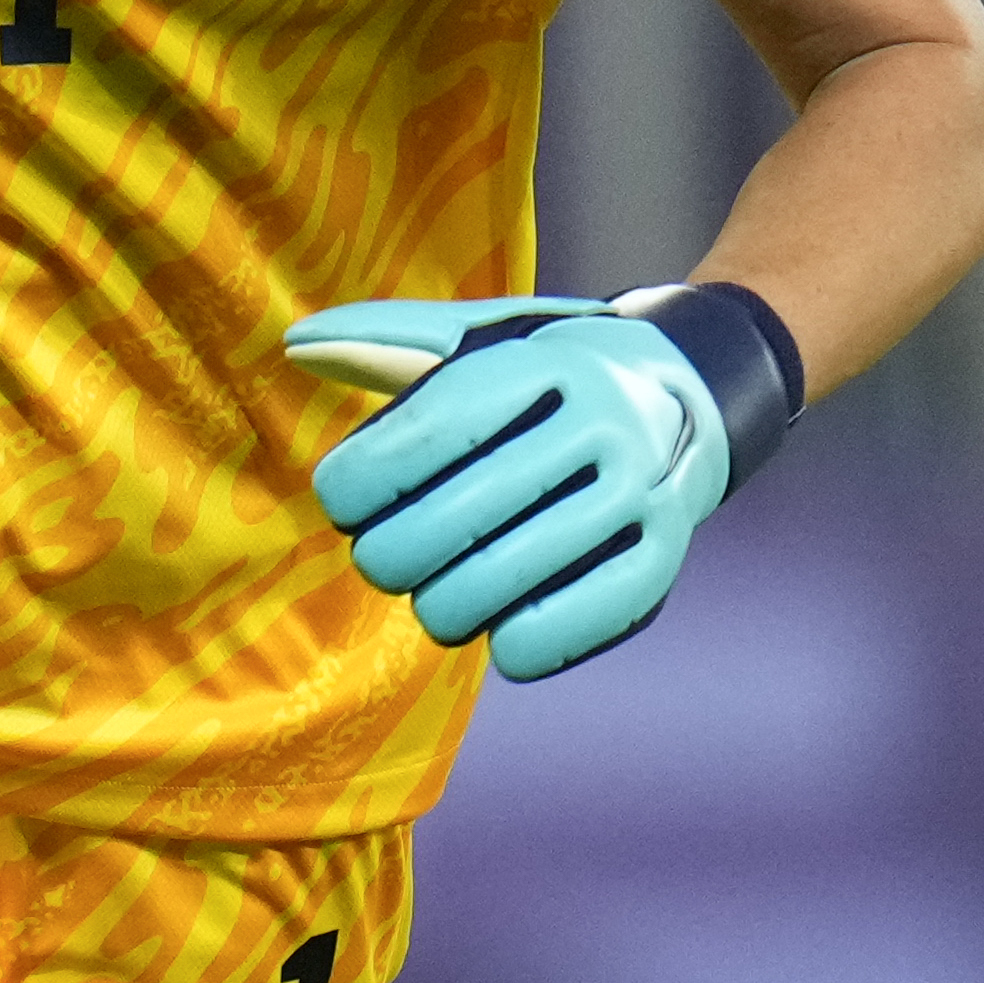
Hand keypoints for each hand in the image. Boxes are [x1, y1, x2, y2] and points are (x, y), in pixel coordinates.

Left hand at [287, 285, 793, 680]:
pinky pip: (587, 614)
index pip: (433, 428)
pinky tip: (499, 641)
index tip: (339, 503)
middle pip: (466, 511)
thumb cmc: (546, 375)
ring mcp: (640, 487)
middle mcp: (600, 419)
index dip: (367, 477)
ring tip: (433, 602)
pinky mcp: (667, 551)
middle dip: (397, 553)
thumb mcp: (477, 339)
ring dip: (449, 605)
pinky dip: (529, 643)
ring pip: (516, 572)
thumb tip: (295, 346)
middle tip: (380, 561)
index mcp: (542, 360)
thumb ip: (385, 341)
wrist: (689, 393)